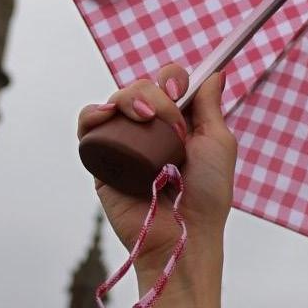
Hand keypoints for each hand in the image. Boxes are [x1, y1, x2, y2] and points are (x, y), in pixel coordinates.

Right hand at [78, 65, 235, 280]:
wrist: (184, 234)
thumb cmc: (208, 194)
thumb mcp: (218, 142)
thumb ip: (210, 106)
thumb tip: (215, 73)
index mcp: (179, 123)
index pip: (169, 83)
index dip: (172, 79)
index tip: (180, 92)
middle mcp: (150, 130)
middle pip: (142, 87)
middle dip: (156, 93)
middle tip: (170, 122)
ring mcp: (125, 143)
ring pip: (116, 101)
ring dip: (130, 98)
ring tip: (146, 118)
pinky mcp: (102, 160)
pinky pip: (88, 126)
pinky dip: (93, 114)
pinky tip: (105, 115)